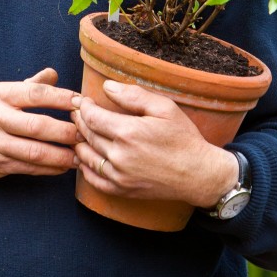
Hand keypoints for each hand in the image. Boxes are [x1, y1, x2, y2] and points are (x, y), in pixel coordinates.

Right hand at [0, 67, 78, 201]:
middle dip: (66, 130)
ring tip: (80, 154)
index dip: (61, 98)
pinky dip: (49, 169)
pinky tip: (64, 166)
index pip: (35, 94)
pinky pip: (29, 168)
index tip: (81, 103)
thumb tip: (53, 73)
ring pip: (34, 151)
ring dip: (61, 155)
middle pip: (37, 125)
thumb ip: (29, 85)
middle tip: (86, 132)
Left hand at [72, 80, 238, 207]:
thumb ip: (133, 95)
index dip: (84, 106)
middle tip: (78, 112)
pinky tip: (85, 158)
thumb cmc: (183, 138)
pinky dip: (84, 167)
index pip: (92, 116)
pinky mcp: (123, 190)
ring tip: (80, 131)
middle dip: (80, 121)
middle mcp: (119, 156)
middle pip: (87, 135)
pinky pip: (94, 180)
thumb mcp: (164, 108)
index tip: (84, 100)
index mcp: (128, 132)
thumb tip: (107, 87)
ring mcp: (119, 176)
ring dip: (79, 142)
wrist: (199, 174)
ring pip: (86, 157)